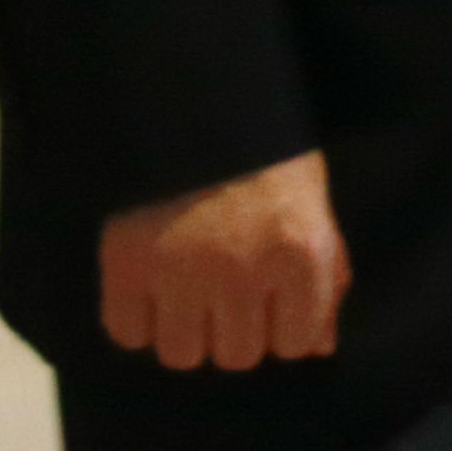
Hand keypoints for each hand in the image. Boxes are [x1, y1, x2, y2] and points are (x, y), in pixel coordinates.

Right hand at [100, 153, 350, 370]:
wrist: (189, 94)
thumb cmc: (262, 149)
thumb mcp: (311, 199)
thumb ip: (325, 275)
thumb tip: (320, 347)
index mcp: (299, 253)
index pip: (295, 344)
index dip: (280, 324)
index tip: (267, 297)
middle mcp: (243, 272)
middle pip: (237, 356)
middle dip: (232, 328)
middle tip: (222, 285)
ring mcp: (181, 271)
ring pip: (182, 354)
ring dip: (183, 329)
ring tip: (184, 286)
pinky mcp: (126, 264)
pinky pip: (127, 332)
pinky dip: (134, 318)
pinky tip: (147, 285)